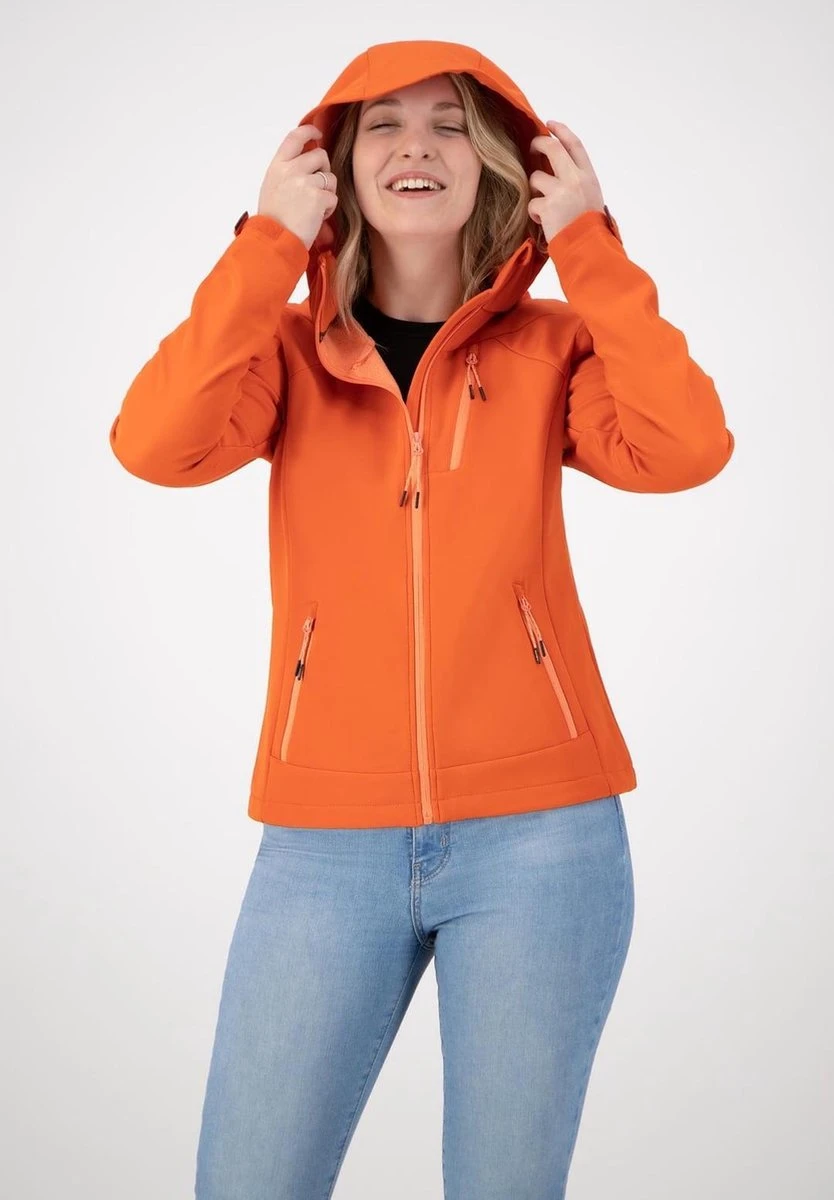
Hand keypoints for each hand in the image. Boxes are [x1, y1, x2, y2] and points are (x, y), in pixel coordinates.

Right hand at [257, 124, 338, 252]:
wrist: (274, 240)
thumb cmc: (273, 219)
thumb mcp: (273, 186)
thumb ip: (288, 170)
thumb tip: (305, 161)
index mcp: (278, 166)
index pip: (295, 137)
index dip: (309, 131)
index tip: (318, 134)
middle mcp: (291, 169)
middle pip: (320, 155)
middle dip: (324, 170)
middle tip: (317, 188)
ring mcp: (305, 182)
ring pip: (330, 177)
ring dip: (327, 192)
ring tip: (313, 208)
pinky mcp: (318, 197)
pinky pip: (333, 197)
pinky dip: (328, 209)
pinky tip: (315, 218)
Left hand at [528, 121, 605, 242]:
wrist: (589, 249)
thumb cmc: (590, 228)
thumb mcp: (591, 198)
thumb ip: (578, 181)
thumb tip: (559, 169)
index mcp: (589, 176)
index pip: (574, 145)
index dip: (561, 131)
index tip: (550, 124)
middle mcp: (576, 179)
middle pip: (553, 148)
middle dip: (539, 143)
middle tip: (532, 147)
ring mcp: (561, 192)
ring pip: (536, 178)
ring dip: (535, 189)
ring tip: (544, 206)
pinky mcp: (547, 207)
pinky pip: (532, 204)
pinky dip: (535, 213)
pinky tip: (544, 223)